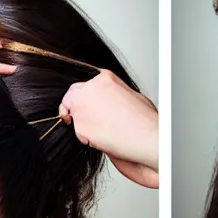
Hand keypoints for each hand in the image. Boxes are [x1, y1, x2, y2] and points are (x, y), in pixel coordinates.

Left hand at [59, 70, 157, 187]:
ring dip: (82, 123)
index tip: (85, 104)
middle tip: (82, 118)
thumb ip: (111, 93)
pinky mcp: (79, 126)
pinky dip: (87, 138)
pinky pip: (78, 133)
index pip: (84, 84)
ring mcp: (82, 107)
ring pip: (72, 115)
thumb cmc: (144, 119)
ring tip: (103, 131)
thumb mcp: (129, 94)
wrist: (146, 137)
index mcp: (103, 78)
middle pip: (71, 96)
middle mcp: (89, 89)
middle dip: (74, 107)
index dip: (84, 97)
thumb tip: (105, 100)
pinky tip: (104, 138)